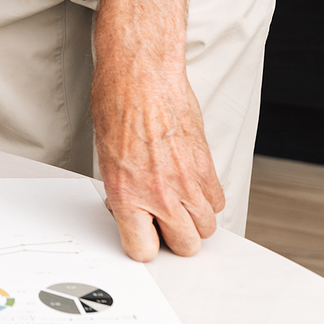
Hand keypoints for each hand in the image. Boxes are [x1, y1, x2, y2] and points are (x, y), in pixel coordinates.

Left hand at [91, 61, 224, 260]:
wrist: (141, 74)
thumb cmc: (117, 103)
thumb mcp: (105, 155)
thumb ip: (122, 189)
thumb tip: (130, 206)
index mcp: (126, 193)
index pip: (143, 249)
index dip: (143, 244)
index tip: (143, 236)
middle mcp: (159, 193)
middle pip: (185, 245)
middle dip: (174, 237)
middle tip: (164, 220)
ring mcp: (187, 181)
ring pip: (207, 227)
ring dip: (195, 220)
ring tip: (179, 202)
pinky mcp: (206, 166)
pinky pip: (218, 200)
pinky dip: (208, 198)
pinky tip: (192, 184)